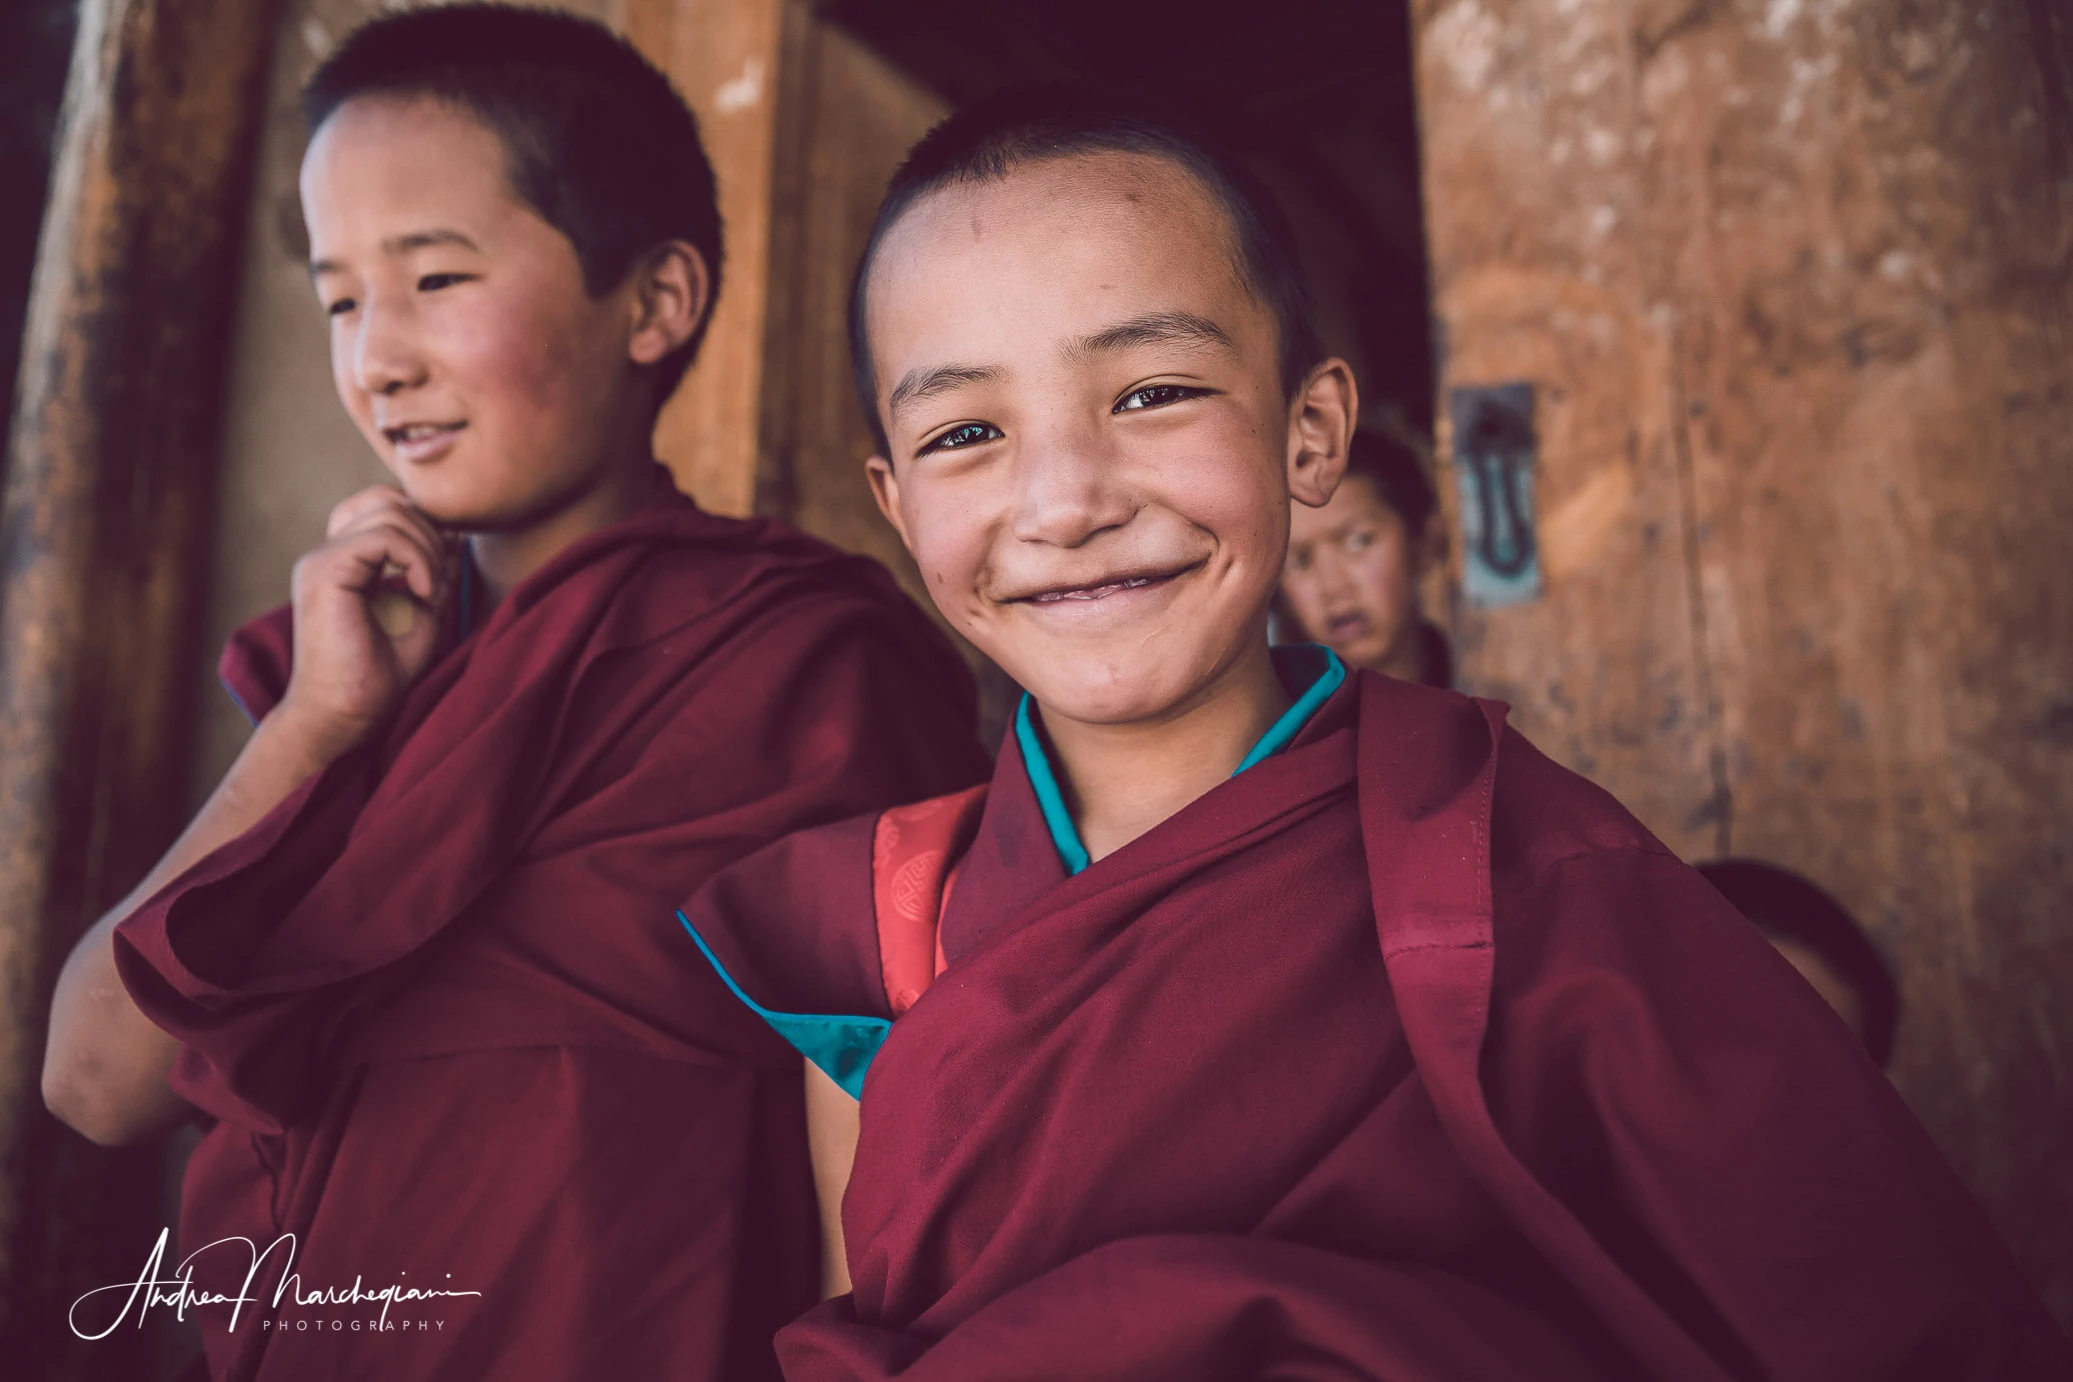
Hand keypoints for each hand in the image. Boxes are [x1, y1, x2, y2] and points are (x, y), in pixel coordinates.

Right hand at [275, 486, 455, 756]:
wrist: (346, 716)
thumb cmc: (381, 674)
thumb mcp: (422, 612)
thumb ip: (434, 571)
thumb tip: (456, 533)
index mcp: (343, 559)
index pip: (384, 504)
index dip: (424, 524)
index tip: (443, 569)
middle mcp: (326, 553)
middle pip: (388, 500)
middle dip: (431, 533)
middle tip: (440, 582)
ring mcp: (320, 559)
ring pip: (389, 512)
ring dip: (428, 548)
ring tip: (432, 591)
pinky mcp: (324, 572)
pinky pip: (384, 537)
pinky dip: (417, 559)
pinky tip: (423, 593)